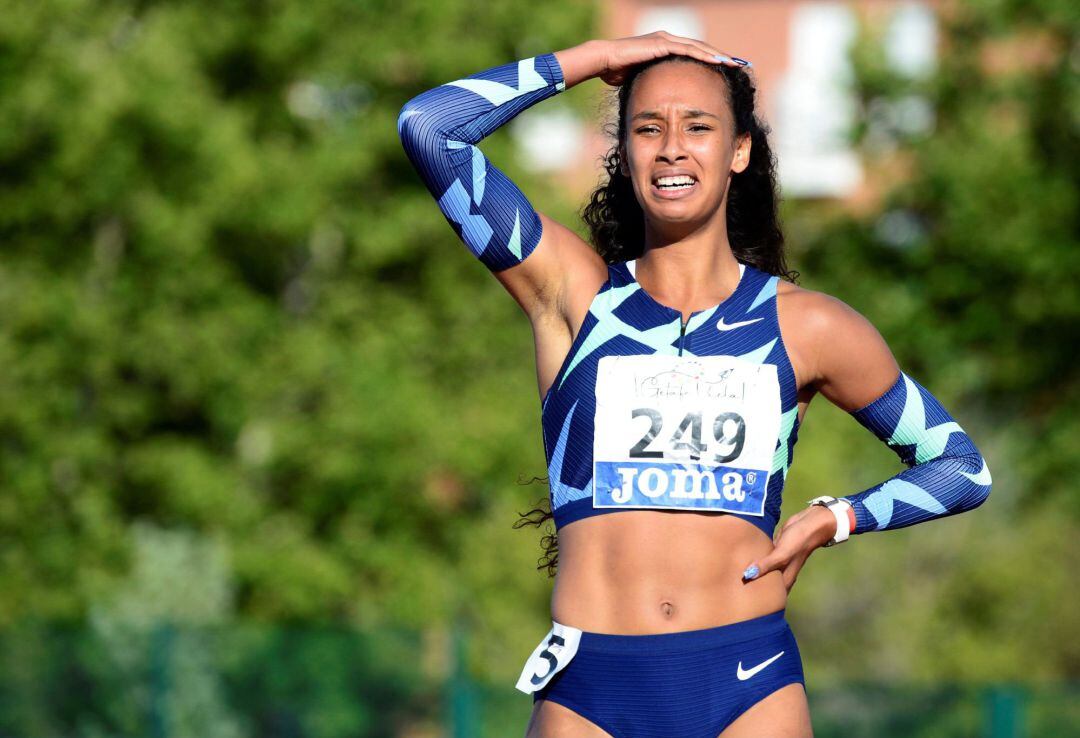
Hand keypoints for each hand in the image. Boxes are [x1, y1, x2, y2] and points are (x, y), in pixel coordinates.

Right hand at [596, 31, 748, 85]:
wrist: (604, 60)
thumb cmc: (618, 72)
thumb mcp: (643, 79)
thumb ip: (655, 83)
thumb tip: (661, 99)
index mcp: (667, 48)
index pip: (696, 54)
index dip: (712, 62)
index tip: (728, 71)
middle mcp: (670, 40)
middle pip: (703, 49)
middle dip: (723, 57)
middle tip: (742, 64)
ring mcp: (667, 40)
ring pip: (700, 48)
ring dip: (719, 56)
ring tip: (736, 64)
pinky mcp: (663, 43)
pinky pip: (690, 50)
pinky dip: (705, 56)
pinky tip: (719, 62)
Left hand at [741, 505, 837, 591]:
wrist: (809, 522)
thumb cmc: (799, 540)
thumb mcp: (782, 554)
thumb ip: (766, 565)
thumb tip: (748, 575)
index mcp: (786, 577)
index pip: (773, 595)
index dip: (761, 600)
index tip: (744, 602)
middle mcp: (782, 571)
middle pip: (766, 583)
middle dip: (753, 587)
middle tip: (736, 591)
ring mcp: (778, 560)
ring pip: (763, 570)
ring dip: (753, 572)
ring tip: (734, 577)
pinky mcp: (774, 549)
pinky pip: (762, 557)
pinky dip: (754, 559)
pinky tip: (741, 559)